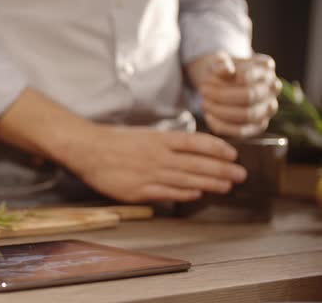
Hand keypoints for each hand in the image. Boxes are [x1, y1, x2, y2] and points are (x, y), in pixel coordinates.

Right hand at [61, 126, 246, 202]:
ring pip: (186, 178)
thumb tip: (187, 151)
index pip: (196, 142)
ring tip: (227, 186)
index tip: (233, 154)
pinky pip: (167, 192)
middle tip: (241, 174)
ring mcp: (150, 173)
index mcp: (159, 138)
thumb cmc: (114, 141)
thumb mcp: (143, 135)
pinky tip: (198, 194)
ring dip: (209, 182)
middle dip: (222, 169)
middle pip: (196, 163)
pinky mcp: (139, 190)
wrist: (88, 150)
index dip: (217, 148)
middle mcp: (158, 155)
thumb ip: (165, 143)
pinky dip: (184, 193)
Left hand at [187, 52, 281, 136]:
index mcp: (265, 67)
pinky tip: (208, 116)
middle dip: (220, 96)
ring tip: (204, 103)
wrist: (222, 83)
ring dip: (220, 111)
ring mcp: (268, 108)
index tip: (210, 77)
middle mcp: (273, 87)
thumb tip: (226, 70)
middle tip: (203, 91)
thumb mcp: (218, 61)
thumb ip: (221, 63)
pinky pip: (241, 131)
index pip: (249, 76)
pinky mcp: (259, 126)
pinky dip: (221, 125)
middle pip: (248, 96)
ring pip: (246, 115)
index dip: (227, 79)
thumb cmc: (222, 70)